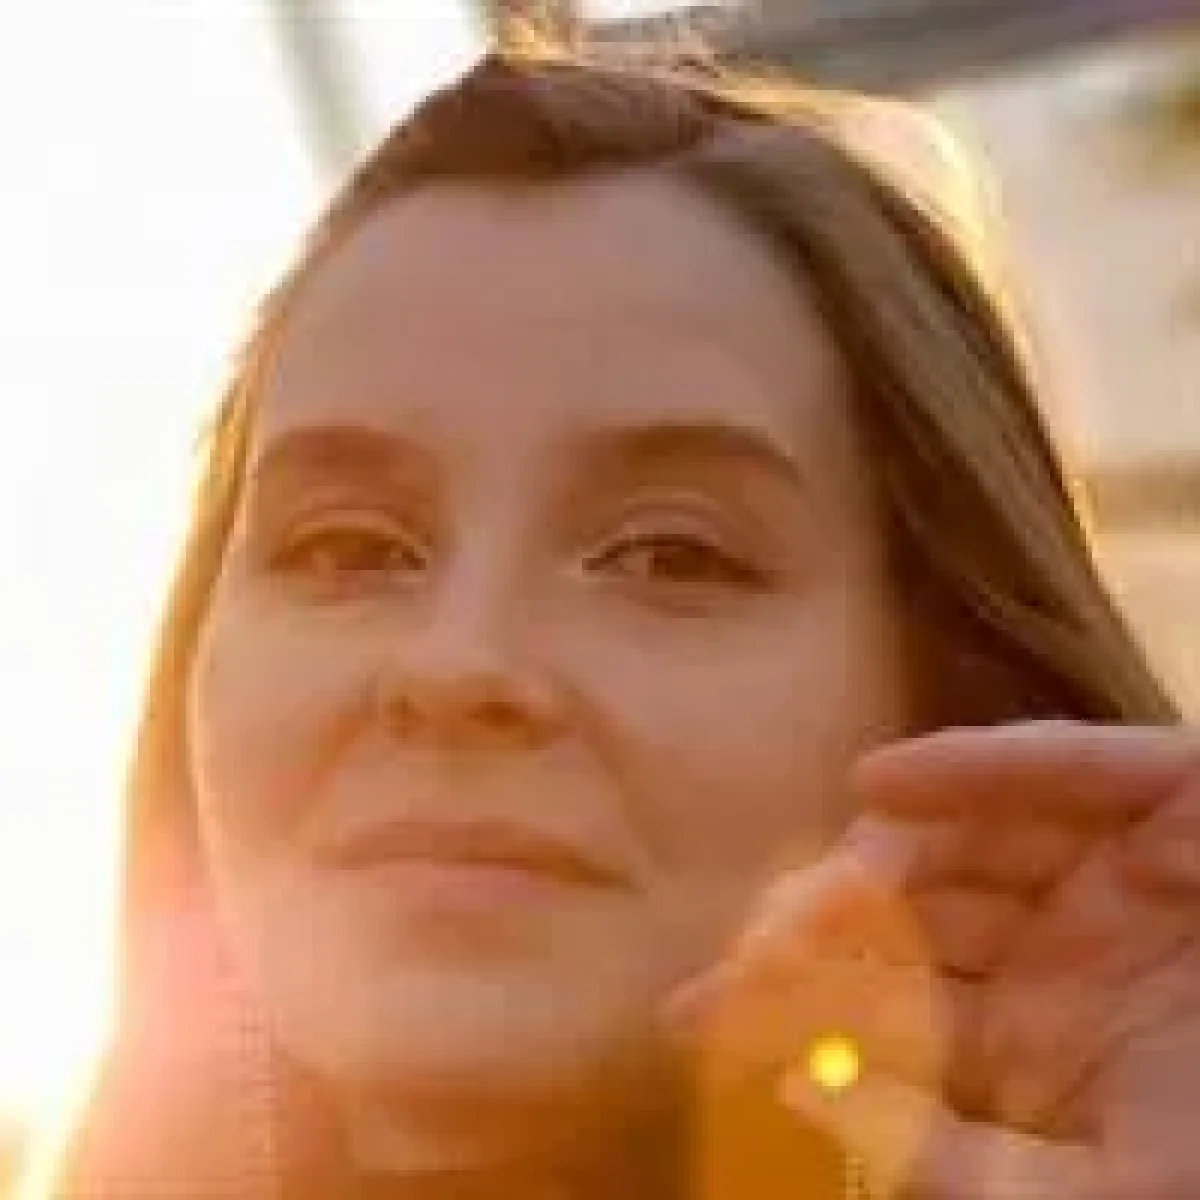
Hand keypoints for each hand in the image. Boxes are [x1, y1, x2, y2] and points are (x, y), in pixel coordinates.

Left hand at [664, 721, 1199, 1197]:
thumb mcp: (1123, 1185)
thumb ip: (977, 1172)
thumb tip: (821, 1117)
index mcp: (1027, 1037)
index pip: (882, 1016)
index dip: (785, 1014)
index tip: (688, 1018)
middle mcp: (1045, 942)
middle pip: (898, 923)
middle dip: (814, 936)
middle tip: (733, 953)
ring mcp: (1097, 866)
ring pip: (956, 848)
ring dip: (879, 866)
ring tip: (816, 893)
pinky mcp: (1159, 795)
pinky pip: (1052, 769)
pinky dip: (973, 770)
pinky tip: (883, 782)